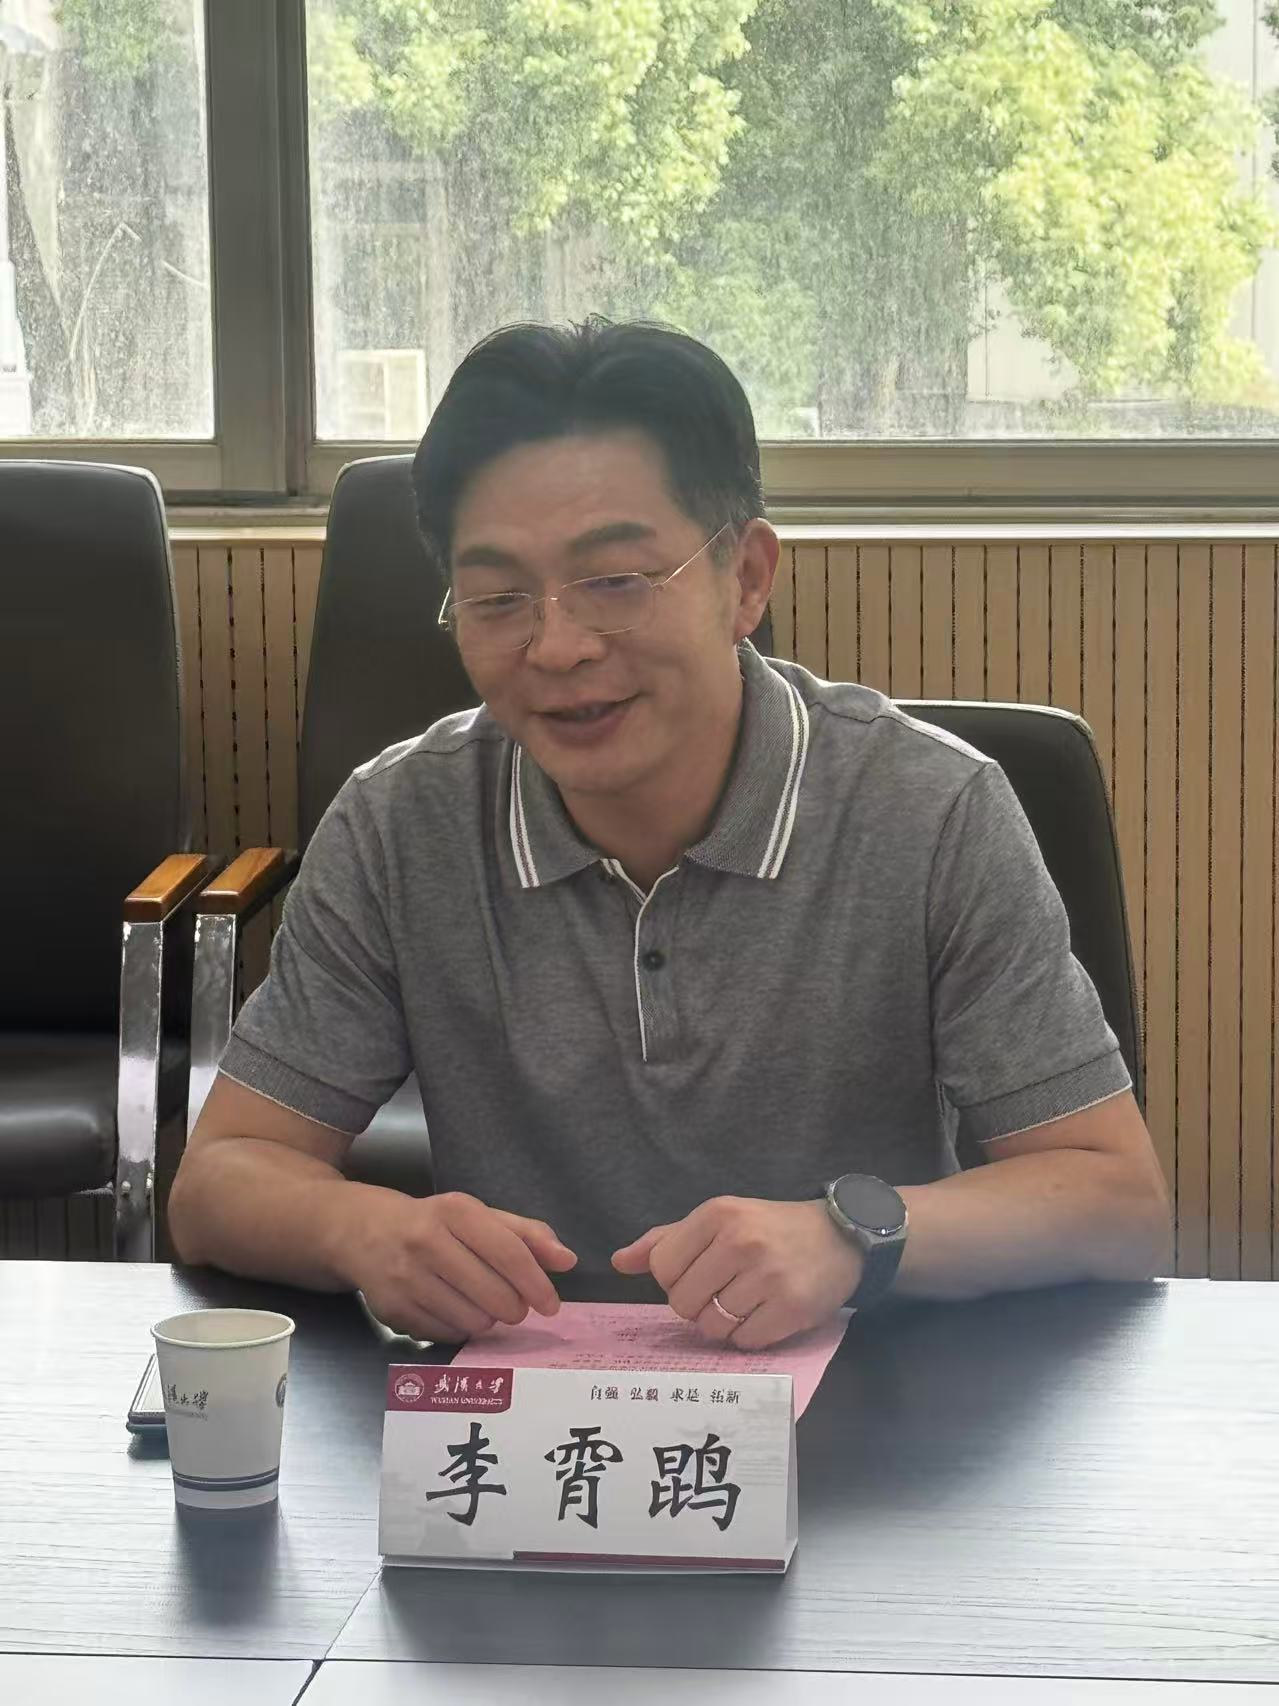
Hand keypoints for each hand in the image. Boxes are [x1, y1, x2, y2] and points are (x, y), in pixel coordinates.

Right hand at [347, 1188, 577, 1342]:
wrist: (362, 1231)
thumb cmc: (433, 1223)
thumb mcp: (478, 1216)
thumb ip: (526, 1234)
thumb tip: (568, 1260)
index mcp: (455, 1211)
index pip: (509, 1254)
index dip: (537, 1284)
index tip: (552, 1304)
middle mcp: (426, 1241)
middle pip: (495, 1296)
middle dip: (514, 1307)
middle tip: (513, 1304)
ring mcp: (406, 1278)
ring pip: (473, 1321)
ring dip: (487, 1320)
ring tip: (479, 1302)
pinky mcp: (392, 1310)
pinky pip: (447, 1335)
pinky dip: (459, 1329)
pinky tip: (453, 1309)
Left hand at [611, 1197, 861, 1349]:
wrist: (839, 1235)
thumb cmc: (769, 1228)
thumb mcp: (719, 1219)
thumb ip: (668, 1239)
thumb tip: (620, 1262)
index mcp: (718, 1214)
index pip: (662, 1268)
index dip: (674, 1279)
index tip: (699, 1272)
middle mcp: (741, 1242)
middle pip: (682, 1302)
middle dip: (697, 1304)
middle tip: (723, 1290)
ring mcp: (768, 1276)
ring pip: (711, 1326)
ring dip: (723, 1322)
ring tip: (745, 1301)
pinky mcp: (792, 1307)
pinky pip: (744, 1341)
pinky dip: (749, 1335)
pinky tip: (764, 1313)